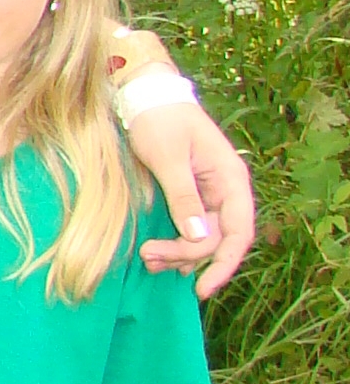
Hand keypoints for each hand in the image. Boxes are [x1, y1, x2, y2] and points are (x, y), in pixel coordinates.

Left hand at [118, 46, 254, 297]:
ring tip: (147, 258)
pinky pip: (189, 228)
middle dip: (186, 256)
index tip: (202, 288)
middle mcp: (225, 190)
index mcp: (230, 180)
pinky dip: (174, 243)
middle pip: (217, 239)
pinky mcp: (189, 195)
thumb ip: (183, 197)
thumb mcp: (168, 158)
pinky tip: (155, 254)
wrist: (143, 95)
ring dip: (178, 253)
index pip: (239, 233)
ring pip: (202, 237)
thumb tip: (199, 238)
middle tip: (149, 257)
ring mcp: (208, 194)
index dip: (224, 264)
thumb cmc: (158, 119)